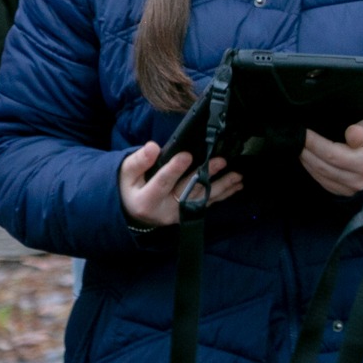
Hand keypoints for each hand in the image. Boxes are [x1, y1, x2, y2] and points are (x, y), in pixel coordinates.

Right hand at [118, 143, 240, 227]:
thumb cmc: (130, 188)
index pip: (161, 183)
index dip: (174, 169)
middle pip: (187, 191)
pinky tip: (236, 186)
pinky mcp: (188, 215)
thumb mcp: (126, 174)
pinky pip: (207, 205)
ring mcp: (178, 214)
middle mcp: (165, 209)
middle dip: (205, 175)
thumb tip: (152, 147)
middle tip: (221, 161)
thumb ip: (139, 161)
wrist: (132, 213)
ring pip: (202, 199)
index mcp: (146, 199)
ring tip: (236, 175)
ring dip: (222, 186)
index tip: (186, 155)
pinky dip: (223, 195)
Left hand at [301, 120, 362, 196]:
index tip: (305, 133)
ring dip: (306, 160)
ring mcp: (348, 189)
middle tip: (297, 138)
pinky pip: (321, 181)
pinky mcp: (341, 193)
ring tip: (300, 147)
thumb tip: (351, 133)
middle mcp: (356, 180)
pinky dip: (311, 169)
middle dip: (307, 152)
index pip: (333, 154)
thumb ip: (362, 131)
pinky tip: (307, 159)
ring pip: (320, 175)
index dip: (316, 144)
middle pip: (323, 166)